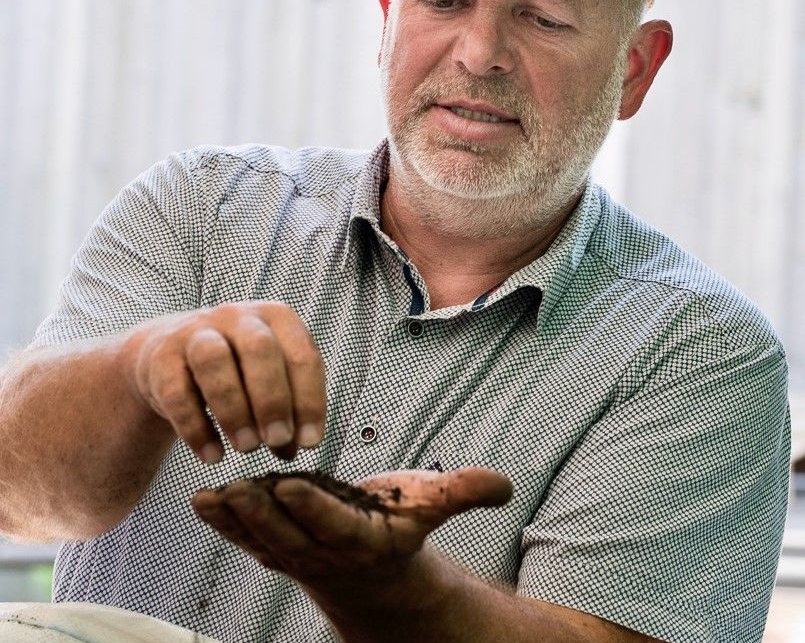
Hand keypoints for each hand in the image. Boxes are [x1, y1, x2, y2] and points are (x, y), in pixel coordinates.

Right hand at [121, 302, 325, 462]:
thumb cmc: (237, 369)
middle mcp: (237, 316)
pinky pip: (177, 392)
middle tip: (277, 441)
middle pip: (259, 348)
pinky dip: (196, 429)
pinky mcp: (161, 357)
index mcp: (276, 318)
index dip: (309, 400)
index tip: (310, 442)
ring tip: (246, 448)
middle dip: (272, 399)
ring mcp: (195, 331)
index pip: (301, 355)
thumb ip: (287, 410)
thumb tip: (294, 447)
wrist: (170, 356)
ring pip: (214, 360)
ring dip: (234, 409)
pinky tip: (213, 456)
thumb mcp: (269, 379)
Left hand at [191, 467, 511, 594]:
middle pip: (290, 534)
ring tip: (209, 496)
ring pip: (262, 540)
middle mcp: (326, 553)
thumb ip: (463, 492)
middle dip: (262, 513)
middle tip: (236, 488)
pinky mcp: (277, 552)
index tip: (290, 484)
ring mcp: (297, 557)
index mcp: (364, 539)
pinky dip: (223, 526)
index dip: (313, 508)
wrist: (375, 578)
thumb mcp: (431, 507)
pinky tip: (202, 503)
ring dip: (234, 522)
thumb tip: (505, 485)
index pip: (336, 524)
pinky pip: (248, 540)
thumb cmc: (400, 530)